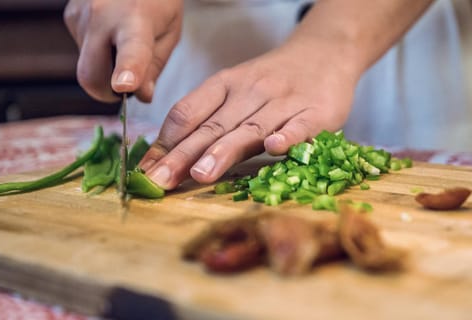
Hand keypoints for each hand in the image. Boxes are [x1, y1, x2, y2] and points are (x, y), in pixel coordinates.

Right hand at [64, 0, 181, 102]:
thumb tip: (141, 97)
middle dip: (106, 92)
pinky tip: (110, 31)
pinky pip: (82, 50)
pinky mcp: (70, 16)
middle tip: (128, 84)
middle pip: (91, 76)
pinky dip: (97, 52)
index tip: (123, 86)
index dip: (127, 70)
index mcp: (136, 19)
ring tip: (122, 40)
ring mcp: (80, 16)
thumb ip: (154, 67)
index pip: (131, 50)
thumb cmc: (156, 0)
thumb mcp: (169, 32)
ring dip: (104, 67)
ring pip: (86, 65)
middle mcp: (102, 16)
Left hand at [137, 42, 360, 189]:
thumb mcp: (234, 90)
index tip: (146, 172)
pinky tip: (273, 149)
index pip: (187, 112)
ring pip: (250, 129)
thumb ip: (206, 121)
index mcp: (224, 85)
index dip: (164, 143)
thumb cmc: (272, 82)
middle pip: (212, 127)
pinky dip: (287, 137)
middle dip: (183, 156)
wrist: (325, 54)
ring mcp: (283, 102)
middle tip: (160, 181)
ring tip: (202, 174)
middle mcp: (250, 92)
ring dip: (224, 151)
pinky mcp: (317, 112)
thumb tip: (164, 158)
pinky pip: (299, 126)